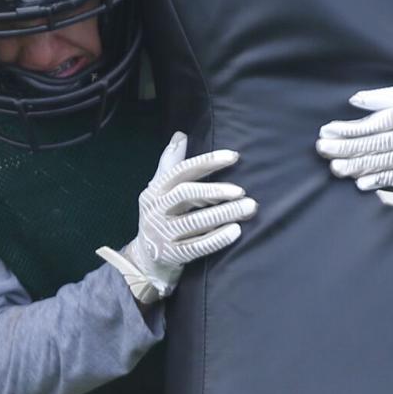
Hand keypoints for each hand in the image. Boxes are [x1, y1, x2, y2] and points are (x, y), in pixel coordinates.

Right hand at [97, 132, 257, 303]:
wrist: (143, 259)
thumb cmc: (159, 216)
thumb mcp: (158, 190)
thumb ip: (170, 163)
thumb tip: (180, 134)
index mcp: (154, 190)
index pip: (181, 171)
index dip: (207, 162)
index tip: (233, 156)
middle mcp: (155, 210)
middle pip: (186, 194)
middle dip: (216, 190)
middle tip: (242, 191)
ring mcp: (162, 234)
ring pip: (195, 221)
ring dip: (224, 213)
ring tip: (248, 208)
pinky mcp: (172, 255)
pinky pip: (197, 247)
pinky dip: (217, 239)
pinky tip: (235, 231)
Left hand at [316, 86, 392, 210]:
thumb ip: (384, 98)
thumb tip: (354, 101)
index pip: (372, 124)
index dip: (347, 129)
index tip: (326, 132)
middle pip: (374, 144)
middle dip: (345, 148)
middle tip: (323, 151)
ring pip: (384, 162)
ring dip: (357, 166)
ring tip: (335, 168)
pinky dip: (380, 180)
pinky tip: (361, 183)